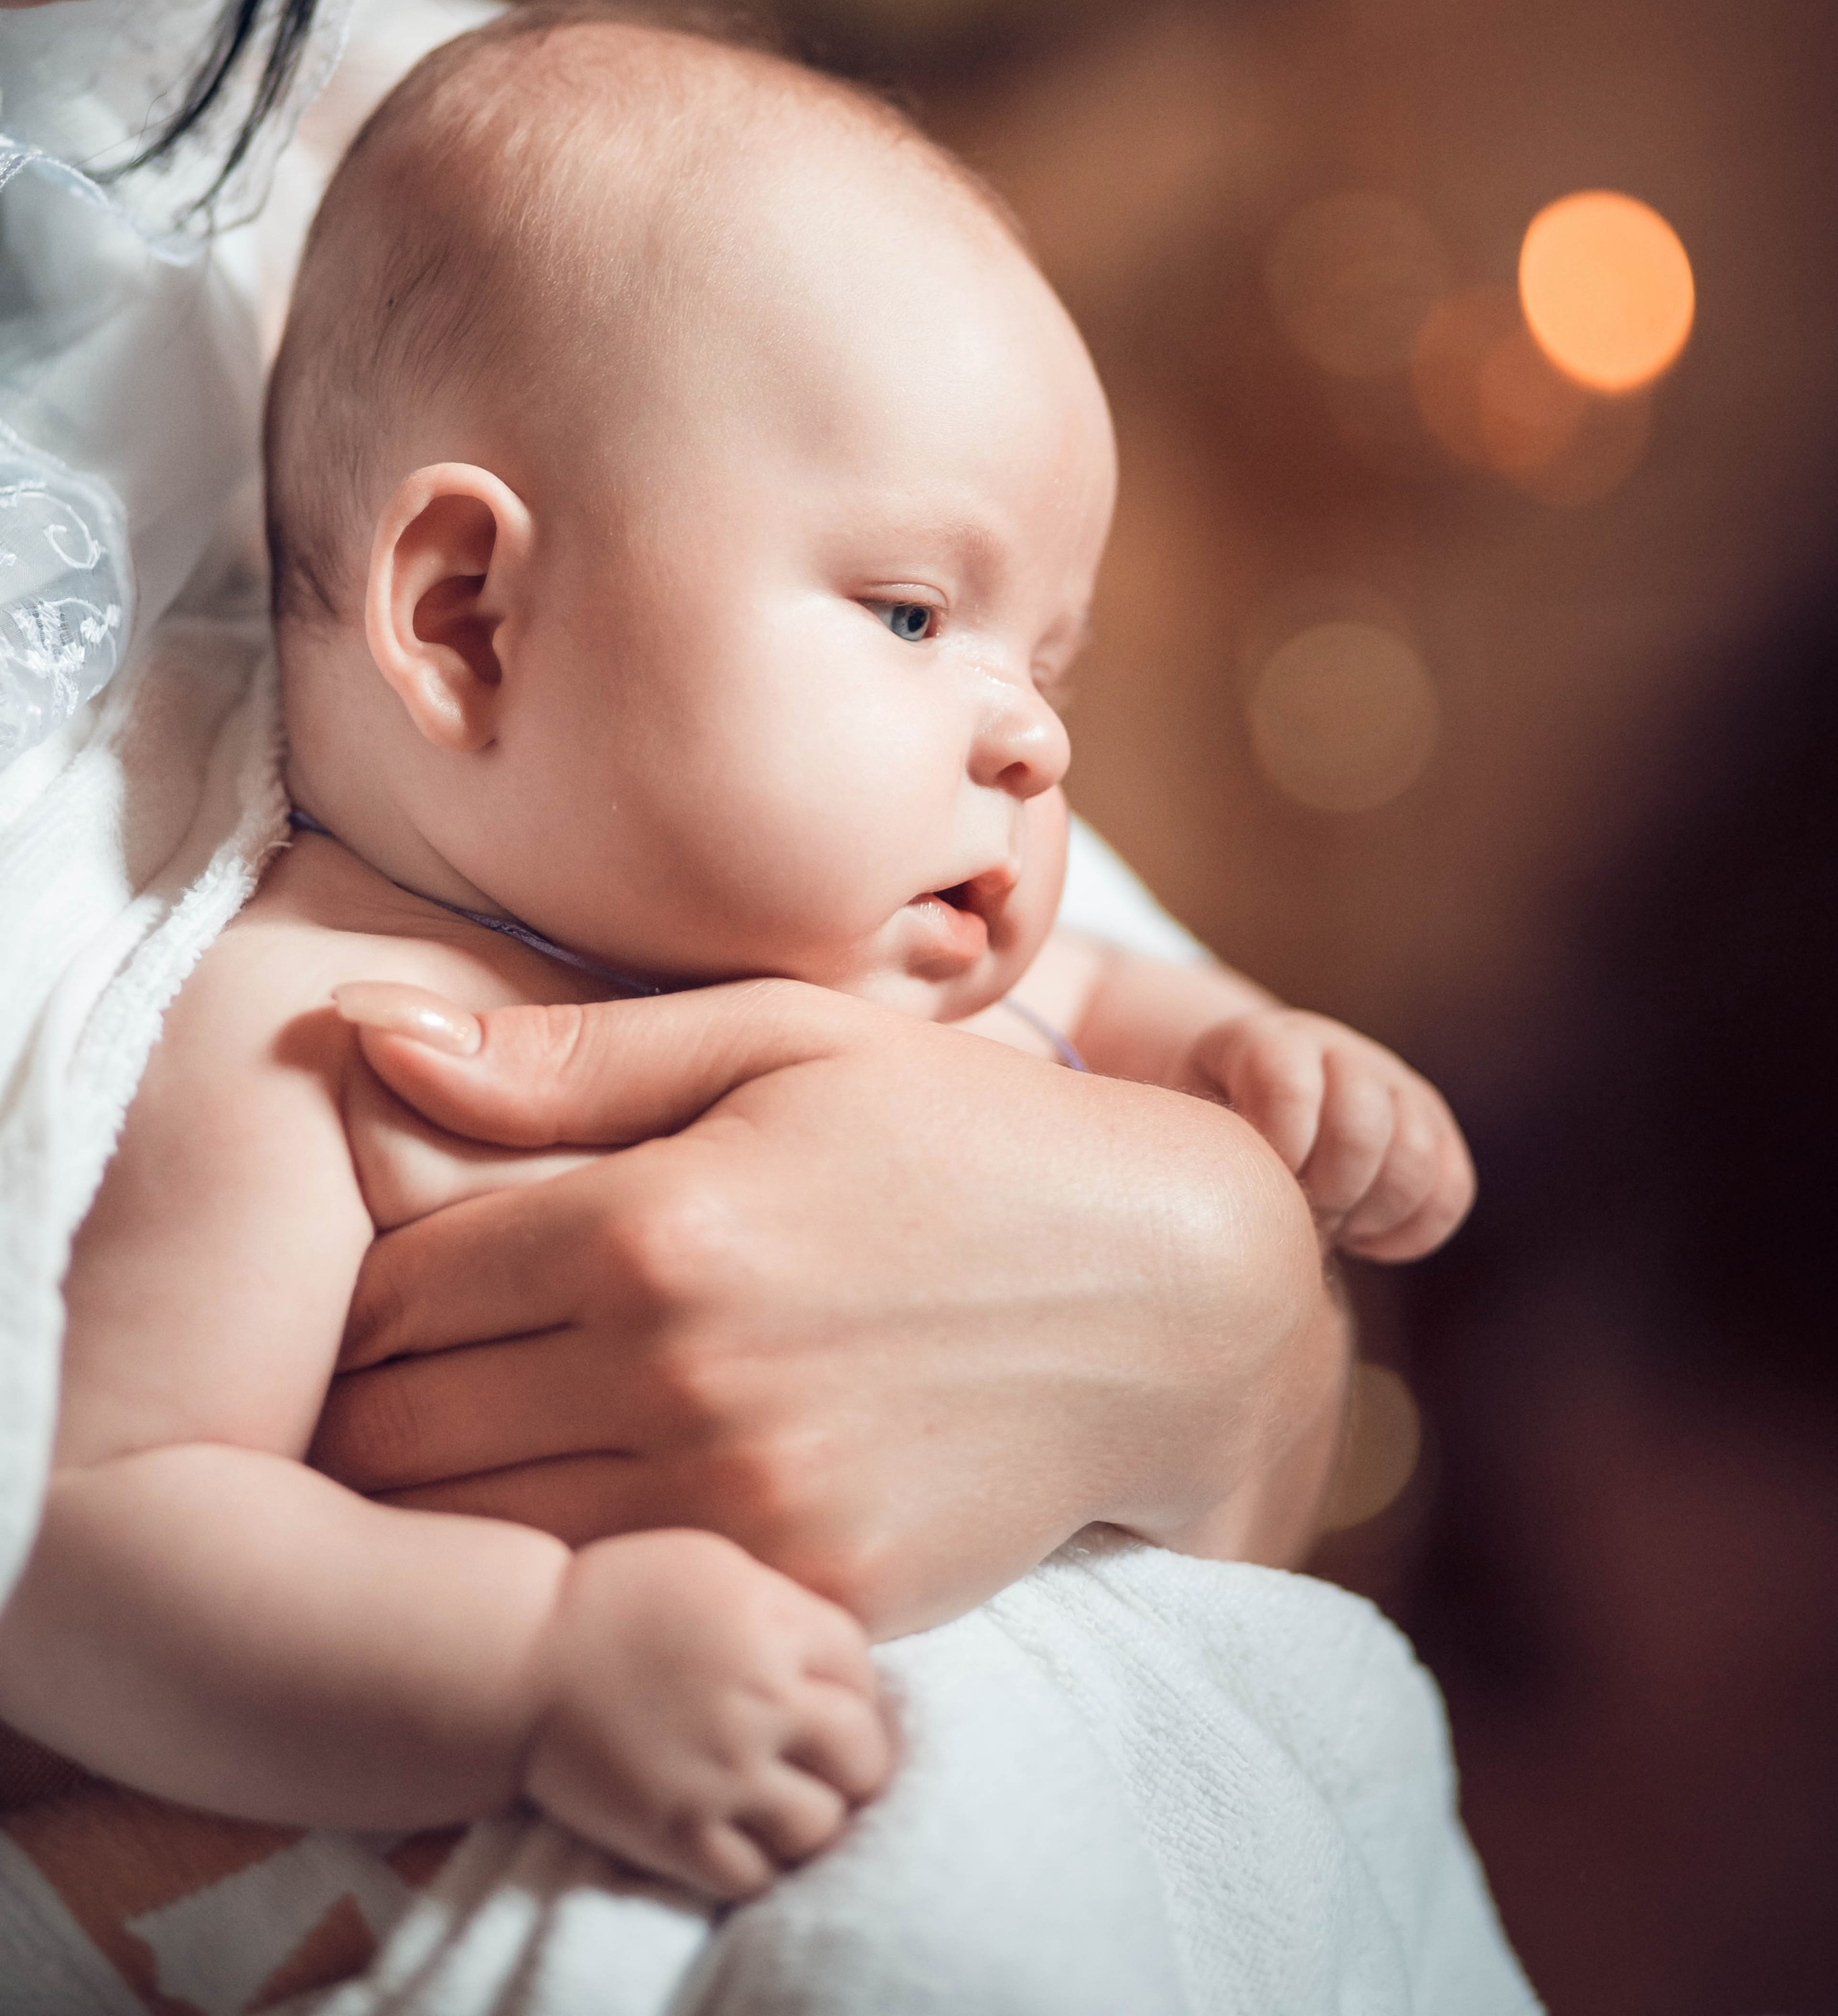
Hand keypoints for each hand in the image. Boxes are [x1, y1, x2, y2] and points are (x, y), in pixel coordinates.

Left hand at [311, 980, 1337, 1628]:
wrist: (1165, 1296)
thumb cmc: (958, 1138)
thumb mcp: (778, 1042)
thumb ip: (566, 1054)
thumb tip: (359, 1032)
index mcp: (655, 1224)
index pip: (391, 1294)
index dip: (356, 1294)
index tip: (380, 1288)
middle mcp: (681, 1377)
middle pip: (401, 1439)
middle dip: (366, 1409)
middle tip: (395, 1382)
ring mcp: (746, 1509)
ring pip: (479, 1548)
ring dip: (443, 1510)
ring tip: (474, 1456)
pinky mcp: (808, 1601)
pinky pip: (611, 1618)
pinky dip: (566, 1583)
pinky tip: (595, 1519)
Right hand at [527, 1530, 892, 1898]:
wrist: (520, 1657)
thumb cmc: (615, 1598)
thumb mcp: (714, 1569)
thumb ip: (782, 1608)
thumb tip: (833, 1654)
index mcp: (772, 1626)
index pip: (862, 1671)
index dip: (856, 1690)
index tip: (835, 1702)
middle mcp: (761, 1702)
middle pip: (862, 1753)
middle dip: (855, 1760)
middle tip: (829, 1763)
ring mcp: (723, 1774)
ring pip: (820, 1825)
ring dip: (814, 1818)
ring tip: (791, 1806)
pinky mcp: (678, 1832)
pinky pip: (754, 1877)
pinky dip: (760, 1866)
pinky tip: (746, 1841)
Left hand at [1185, 1008, 1473, 1260]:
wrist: (1249, 1099)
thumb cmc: (1207, 1131)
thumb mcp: (1188, 1128)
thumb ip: (1204, 1157)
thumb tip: (1241, 1223)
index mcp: (1270, 1041)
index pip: (1287, 1085)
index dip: (1278, 1150)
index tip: (1256, 1189)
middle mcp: (1341, 1052)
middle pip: (1362, 1127)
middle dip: (1328, 1194)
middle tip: (1298, 1220)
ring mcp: (1395, 1085)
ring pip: (1417, 1157)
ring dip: (1372, 1214)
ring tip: (1330, 1227)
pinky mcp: (1435, 1127)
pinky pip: (1452, 1189)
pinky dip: (1412, 1230)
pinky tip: (1365, 1237)